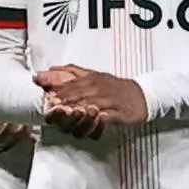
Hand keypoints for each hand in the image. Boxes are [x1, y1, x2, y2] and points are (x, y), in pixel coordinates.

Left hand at [31, 64, 148, 136]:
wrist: (141, 95)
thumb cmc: (115, 87)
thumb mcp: (94, 75)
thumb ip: (72, 72)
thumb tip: (51, 68)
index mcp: (90, 80)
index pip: (70, 84)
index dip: (57, 90)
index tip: (47, 95)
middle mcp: (98, 89)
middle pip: (77, 95)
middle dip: (65, 101)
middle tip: (54, 106)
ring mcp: (108, 101)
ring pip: (90, 105)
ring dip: (78, 109)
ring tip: (69, 113)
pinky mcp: (117, 113)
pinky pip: (105, 116)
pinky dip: (97, 118)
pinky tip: (91, 119)